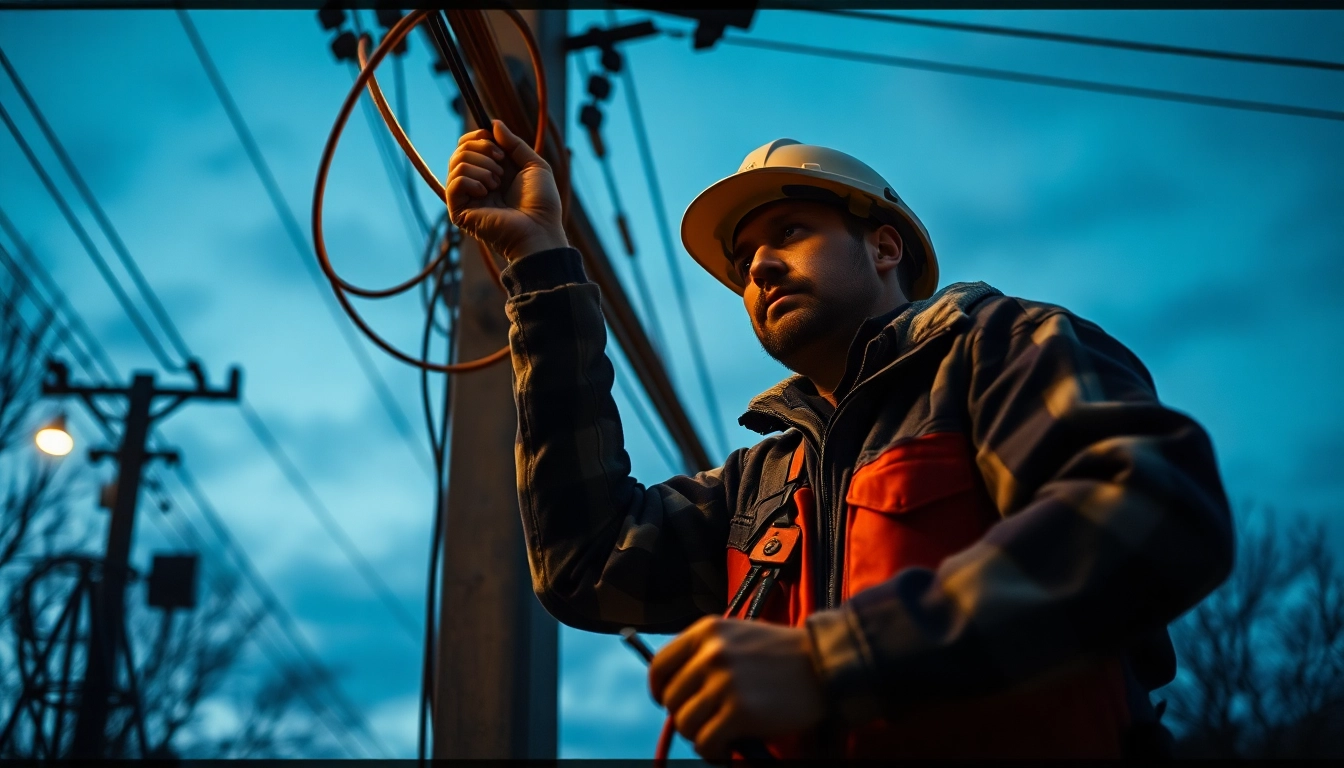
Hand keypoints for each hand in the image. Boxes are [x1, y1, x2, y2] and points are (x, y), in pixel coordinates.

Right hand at [446, 120, 566, 261]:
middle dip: (481, 148)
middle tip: (501, 164)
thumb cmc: (542, 203)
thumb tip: (493, 123)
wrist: (540, 230)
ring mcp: (467, 198)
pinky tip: (486, 191)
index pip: (469, 145)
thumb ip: (514, 144)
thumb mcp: (534, 165)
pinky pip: (454, 181)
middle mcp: (477, 183)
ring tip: (497, 182)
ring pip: (456, 163)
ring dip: (481, 166)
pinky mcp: (460, 211)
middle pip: (460, 150)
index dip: (479, 136)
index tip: (495, 140)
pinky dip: (471, 179)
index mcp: (492, 172)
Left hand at [649, 617, 825, 761]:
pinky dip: (714, 751)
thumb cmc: (783, 656)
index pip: (660, 665)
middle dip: (687, 715)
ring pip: (685, 723)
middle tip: (709, 721)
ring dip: (701, 735)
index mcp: (707, 631)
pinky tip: (729, 746)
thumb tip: (672, 688)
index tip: (667, 702)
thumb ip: (705, 655)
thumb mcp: (737, 638)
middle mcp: (711, 653)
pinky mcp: (739, 711)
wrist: (825, 666)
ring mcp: (724, 682)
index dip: (659, 689)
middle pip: (671, 699)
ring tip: (722, 734)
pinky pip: (705, 742)